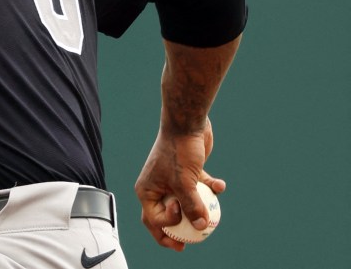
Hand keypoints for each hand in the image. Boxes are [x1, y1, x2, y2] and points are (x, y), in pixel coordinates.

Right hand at [135, 117, 225, 250]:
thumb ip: (192, 207)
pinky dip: (210, 188)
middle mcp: (158, 186)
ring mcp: (172, 179)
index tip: (183, 221)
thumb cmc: (178, 151)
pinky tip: (220, 185)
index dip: (166, 229)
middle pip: (167, 215)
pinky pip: (198, 186)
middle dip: (179, 229)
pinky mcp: (188, 171)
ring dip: (199, 208)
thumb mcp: (185, 183)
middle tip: (189, 243)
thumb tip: (202, 227)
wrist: (187, 124)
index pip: (152, 219)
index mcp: (147, 190)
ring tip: (211, 221)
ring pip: (185, 202)